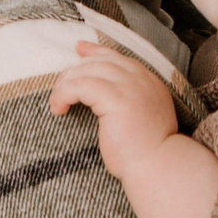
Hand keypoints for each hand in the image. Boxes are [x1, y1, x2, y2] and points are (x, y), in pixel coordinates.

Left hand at [51, 41, 179, 179]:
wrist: (159, 167)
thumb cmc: (147, 154)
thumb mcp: (140, 120)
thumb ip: (129, 104)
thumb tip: (104, 102)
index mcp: (149, 83)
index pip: (117, 58)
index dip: (96, 52)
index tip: (80, 50)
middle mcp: (140, 79)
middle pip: (100, 61)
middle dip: (76, 71)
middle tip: (60, 88)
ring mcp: (129, 86)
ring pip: (88, 70)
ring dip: (66, 84)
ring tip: (58, 103)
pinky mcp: (115, 98)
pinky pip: (80, 85)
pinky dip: (64, 94)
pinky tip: (59, 108)